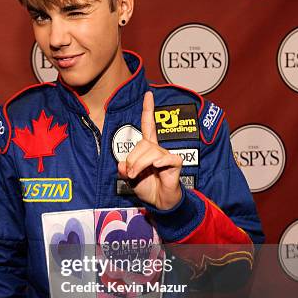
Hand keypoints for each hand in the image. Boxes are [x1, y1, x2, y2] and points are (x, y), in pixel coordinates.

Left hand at [117, 91, 182, 209]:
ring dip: (140, 164)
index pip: (148, 125)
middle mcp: (157, 149)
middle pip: (143, 144)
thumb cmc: (147, 187)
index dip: (148, 110)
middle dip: (133, 158)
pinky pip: (168, 158)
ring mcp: (166, 156)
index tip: (148, 94)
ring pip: (151, 151)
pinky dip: (161, 162)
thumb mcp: (130, 178)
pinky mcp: (175, 164)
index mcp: (147, 148)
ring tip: (136, 175)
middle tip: (130, 173)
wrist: (159, 202)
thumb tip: (122, 164)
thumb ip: (124, 169)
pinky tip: (157, 166)